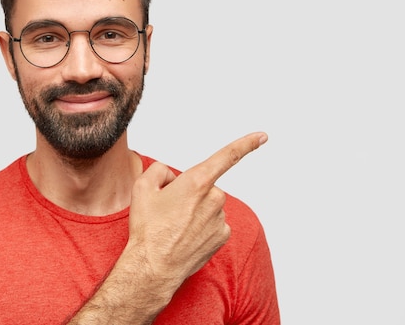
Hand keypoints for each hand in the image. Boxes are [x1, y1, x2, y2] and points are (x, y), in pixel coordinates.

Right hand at [127, 132, 267, 285]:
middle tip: (168, 209)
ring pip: (208, 205)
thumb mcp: (142, 188)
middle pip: (205, 185)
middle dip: (190, 192)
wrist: (153, 267)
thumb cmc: (148, 229)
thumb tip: (172, 176)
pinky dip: (202, 226)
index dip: (246, 144)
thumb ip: (159, 170)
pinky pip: (213, 223)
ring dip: (195, 210)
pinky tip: (186, 236)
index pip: (227, 156)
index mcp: (197, 182)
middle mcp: (214, 198)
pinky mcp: (222, 236)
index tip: (262, 136)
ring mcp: (220, 219)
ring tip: (174, 226)